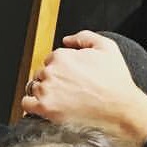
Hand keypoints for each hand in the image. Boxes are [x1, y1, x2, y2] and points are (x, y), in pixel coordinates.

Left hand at [21, 30, 146, 143]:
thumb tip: (66, 40)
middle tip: (68, 90)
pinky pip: (26, 104)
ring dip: (43, 92)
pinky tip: (44, 107)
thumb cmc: (116, 81)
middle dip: (53, 80)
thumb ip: (84, 37)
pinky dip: (32, 105)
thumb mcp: (107, 47)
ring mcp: (46, 90)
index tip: (71, 78)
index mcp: (62, 56)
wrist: (120, 109)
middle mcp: (51, 71)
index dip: (62, 69)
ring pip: (34, 87)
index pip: (52, 60)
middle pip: (42, 74)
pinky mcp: (45, 108)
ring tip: (61, 100)